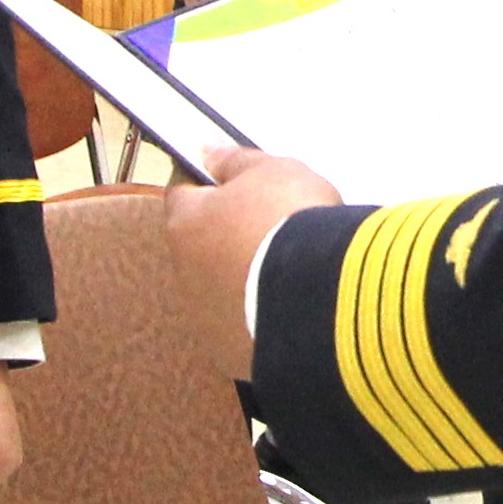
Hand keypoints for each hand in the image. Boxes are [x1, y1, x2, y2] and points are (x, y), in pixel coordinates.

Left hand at [162, 147, 343, 376]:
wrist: (320, 299)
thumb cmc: (292, 225)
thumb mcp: (273, 171)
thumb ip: (235, 161)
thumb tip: (208, 152)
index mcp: (186, 222)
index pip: (182, 192)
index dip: (207, 183)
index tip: (231, 180)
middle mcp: (185, 273)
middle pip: (202, 245)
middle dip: (230, 236)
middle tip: (273, 227)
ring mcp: (206, 317)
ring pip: (221, 289)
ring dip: (244, 279)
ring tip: (289, 271)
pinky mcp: (231, 352)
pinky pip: (242, 325)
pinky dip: (259, 314)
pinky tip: (291, 305)